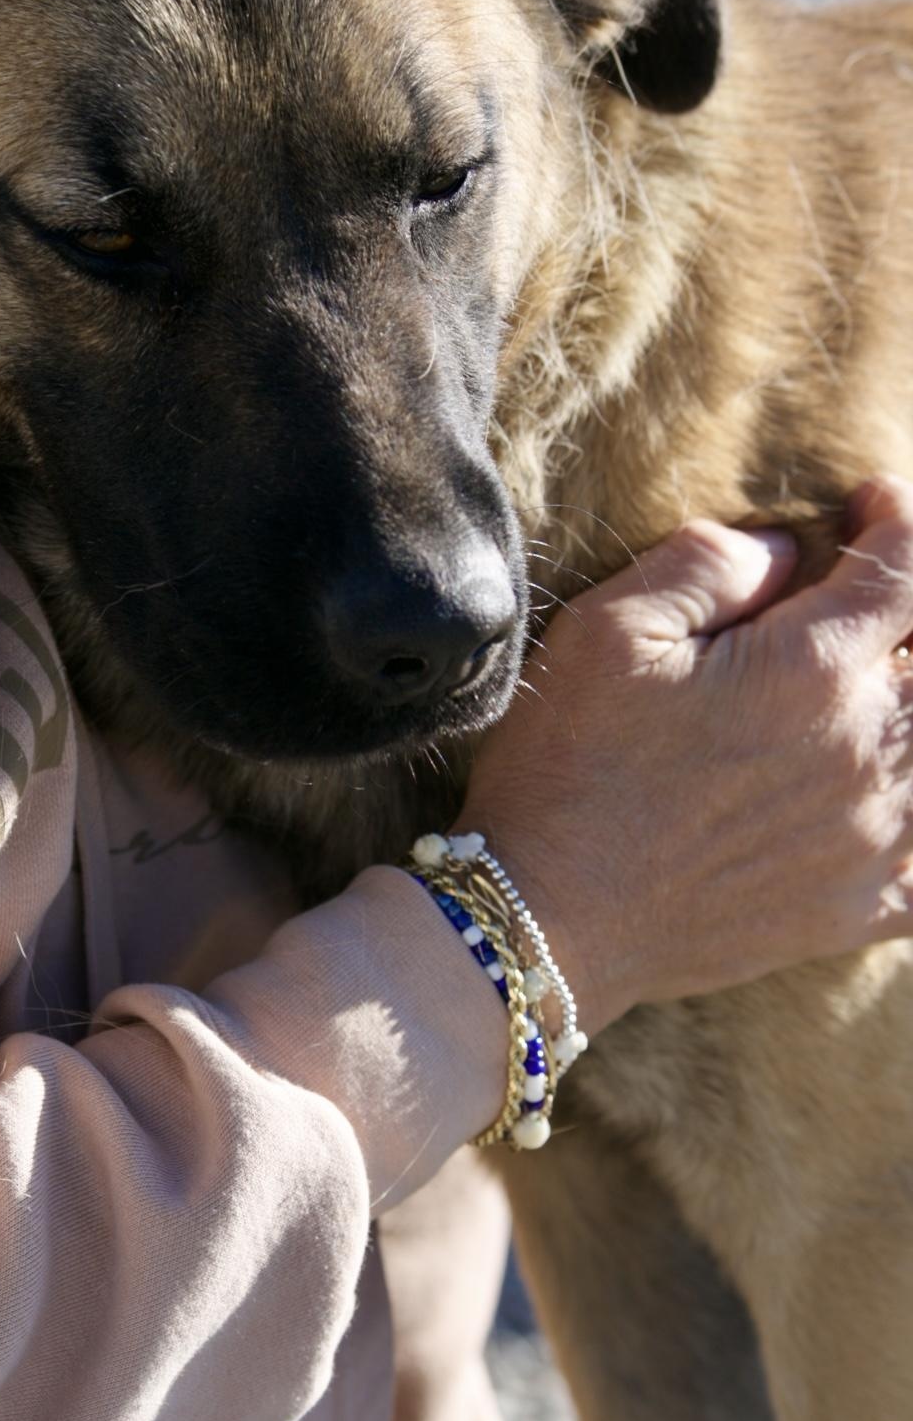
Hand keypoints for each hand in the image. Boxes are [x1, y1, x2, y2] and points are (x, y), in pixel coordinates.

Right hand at [457, 476, 912, 1033]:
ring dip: (909, 711)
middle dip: (904, 625)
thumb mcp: (606, 630)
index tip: (864, 505)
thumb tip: (786, 547)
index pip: (907, 567)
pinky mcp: (857, 908)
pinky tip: (886, 806)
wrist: (543, 914)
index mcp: (813, 669)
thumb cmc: (567, 766)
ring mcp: (874, 838)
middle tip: (854, 615)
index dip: (897, 519)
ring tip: (862, 696)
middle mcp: (868, 751)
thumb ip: (708, 564)